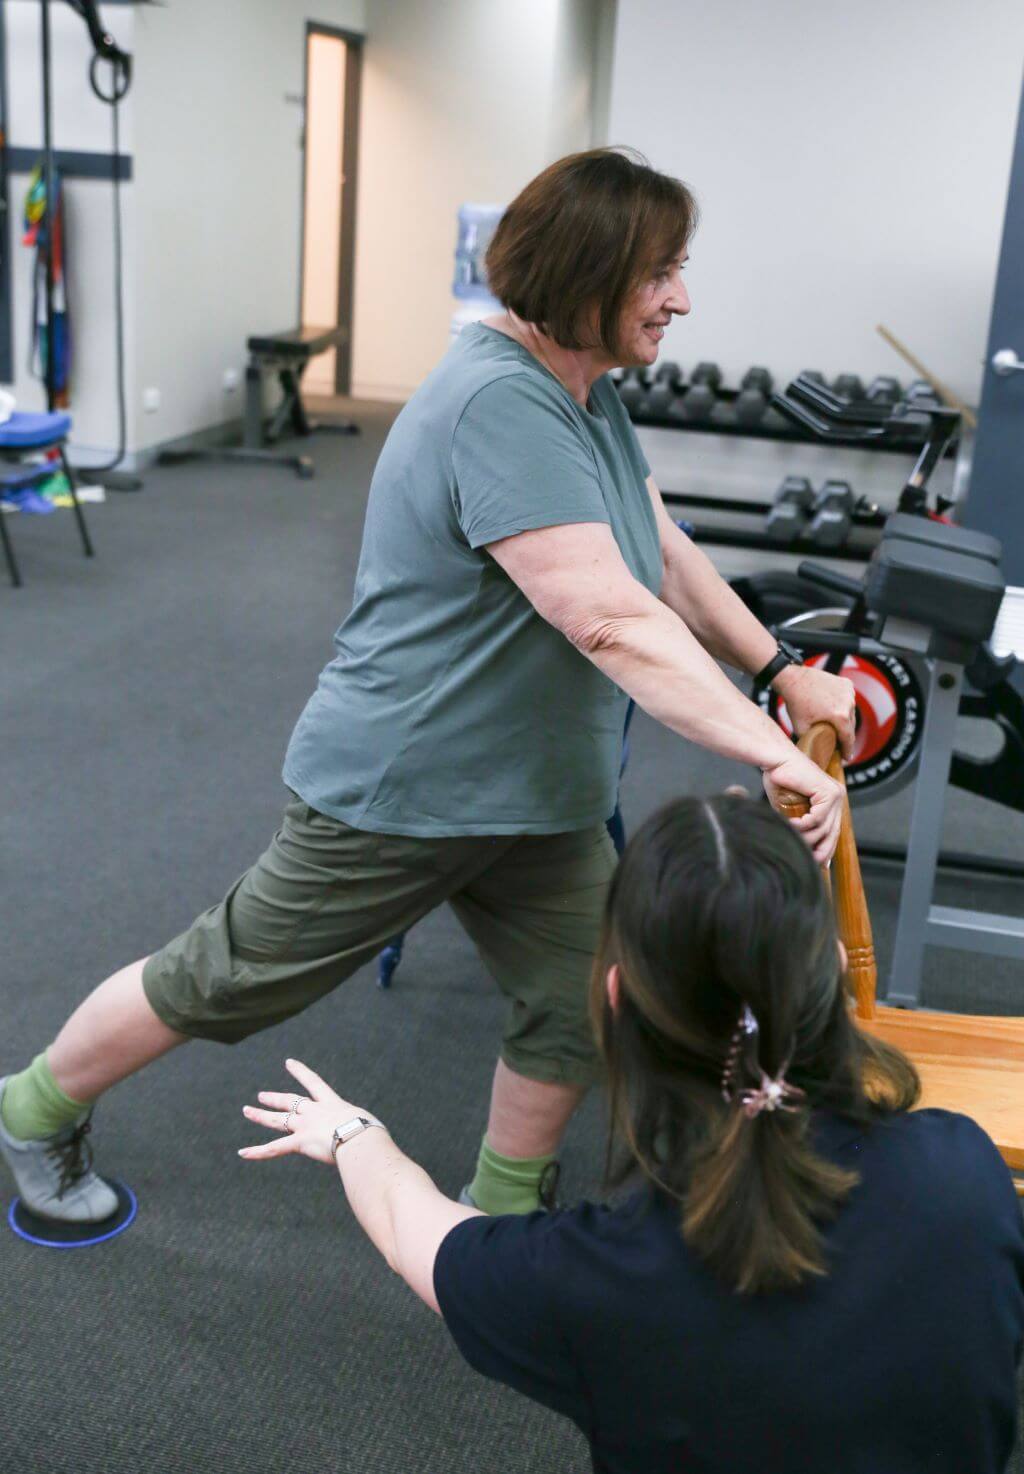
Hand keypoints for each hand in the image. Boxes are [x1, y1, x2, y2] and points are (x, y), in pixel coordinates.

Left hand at [238, 1058, 375, 1166]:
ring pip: (278, 1120)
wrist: (360, 1137)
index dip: (300, 1072)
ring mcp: (305, 1126)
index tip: (289, 1062)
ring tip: (246, 1110)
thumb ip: (363, 1129)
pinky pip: (275, 1148)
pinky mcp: (300, 1142)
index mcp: (331, 1103)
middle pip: (289, 1101)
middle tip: (261, 1095)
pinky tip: (243, 1152)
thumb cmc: (370, 1132)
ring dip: (260, 1116)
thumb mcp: (366, 1125)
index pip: (313, 1083)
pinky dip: (258, 1151)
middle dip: (274, 1098)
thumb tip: (373, 1140)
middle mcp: (314, 1111)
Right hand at [763, 748, 844, 864]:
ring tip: (789, 834)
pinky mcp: (829, 792)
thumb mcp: (791, 808)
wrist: (775, 760)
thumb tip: (803, 849)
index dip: (826, 849)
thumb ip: (800, 825)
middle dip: (820, 850)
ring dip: (805, 836)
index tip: (818, 863)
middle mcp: (837, 796)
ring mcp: (835, 794)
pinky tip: (791, 824)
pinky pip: (818, 818)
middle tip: (808, 860)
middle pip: (833, 833)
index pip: (834, 831)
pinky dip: (803, 825)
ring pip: (824, 828)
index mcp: (831, 799)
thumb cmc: (779, 780)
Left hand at [772, 663, 856, 761]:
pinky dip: (843, 706)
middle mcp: (848, 703)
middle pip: (851, 726)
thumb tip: (816, 754)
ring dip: (845, 720)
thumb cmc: (796, 703)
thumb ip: (812, 742)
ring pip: (850, 712)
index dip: (848, 750)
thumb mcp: (801, 729)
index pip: (848, 738)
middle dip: (845, 736)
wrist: (793, 679)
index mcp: (840, 716)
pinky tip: (836, 711)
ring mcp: (849, 692)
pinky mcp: (847, 684)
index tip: (846, 758)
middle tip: (839, 744)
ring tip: (836, 727)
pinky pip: (848, 700)